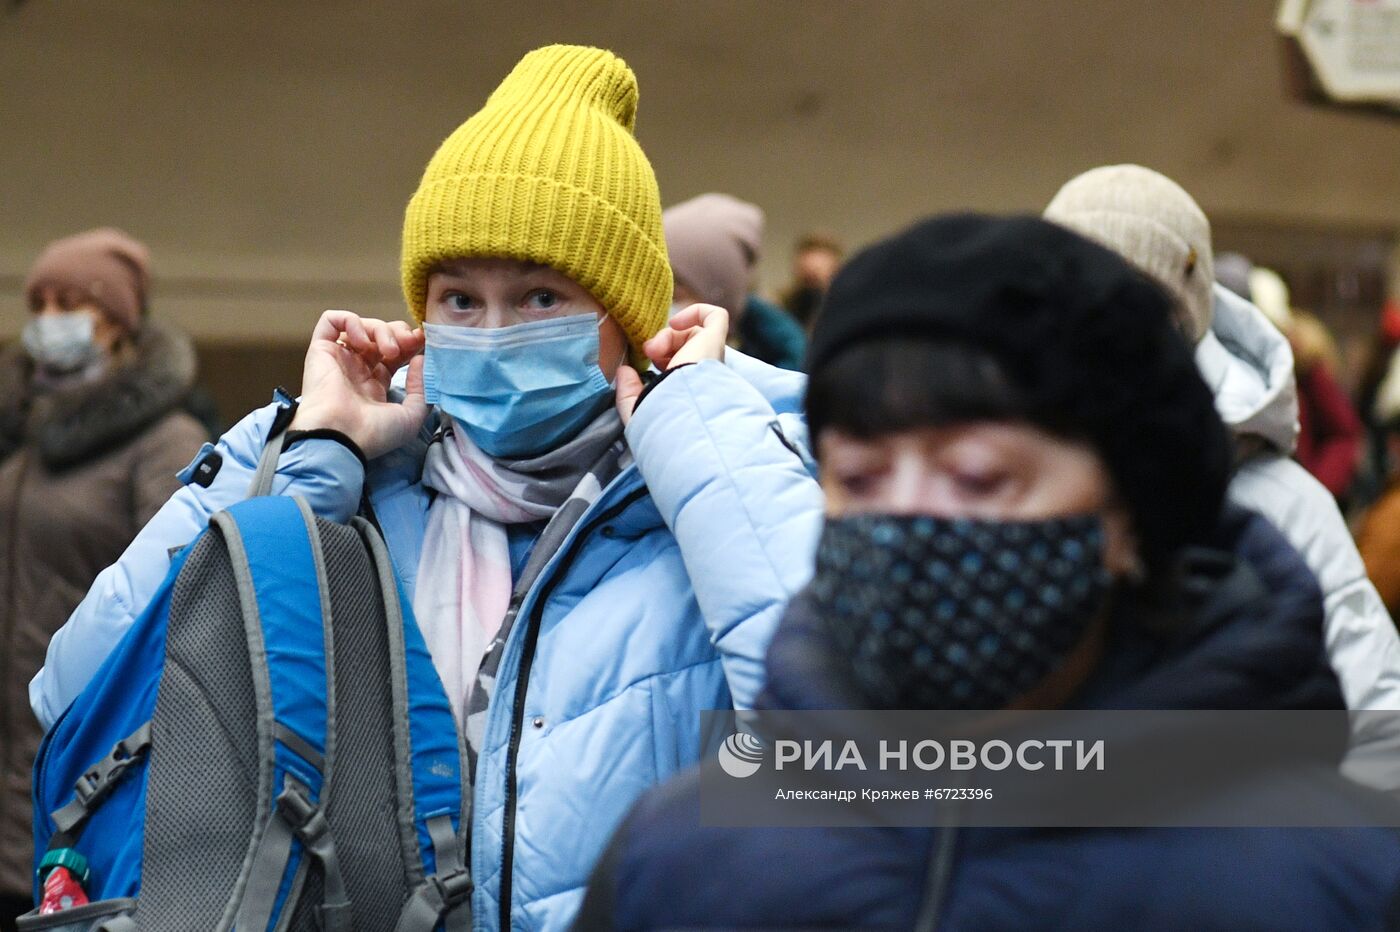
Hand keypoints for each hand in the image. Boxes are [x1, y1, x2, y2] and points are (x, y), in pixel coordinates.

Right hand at [288, 310, 427, 459]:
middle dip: (398, 333)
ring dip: (381, 330)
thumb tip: (420, 359)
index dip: (410, 344)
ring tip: (390, 350)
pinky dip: (351, 322)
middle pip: (380, 336)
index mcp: (375, 386)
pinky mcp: (320, 350)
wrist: (341, 437)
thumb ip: (422, 388)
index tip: (424, 342)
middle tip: (410, 342)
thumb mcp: (412, 416)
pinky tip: (364, 341)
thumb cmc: (374, 434)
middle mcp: (356, 369)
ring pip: (361, 326)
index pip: (395, 354)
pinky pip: (331, 321)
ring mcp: (339, 359)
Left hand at [615, 303, 728, 425]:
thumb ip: (629, 391)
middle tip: (648, 353)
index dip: (661, 358)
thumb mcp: (638, 407)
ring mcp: (711, 356)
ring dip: (668, 335)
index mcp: (691, 388)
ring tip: (655, 348)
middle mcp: (705, 372)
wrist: (681, 413)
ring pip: (692, 333)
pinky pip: (716, 316)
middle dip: (661, 345)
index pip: (680, 365)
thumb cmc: (662, 417)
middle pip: (685, 346)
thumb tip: (623, 371)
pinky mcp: (715, 341)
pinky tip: (675, 323)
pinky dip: (696, 311)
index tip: (646, 366)